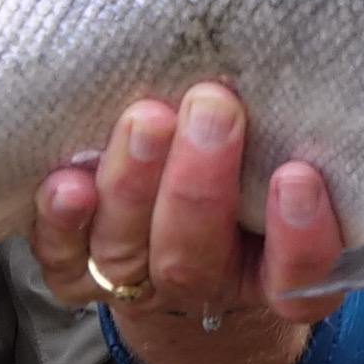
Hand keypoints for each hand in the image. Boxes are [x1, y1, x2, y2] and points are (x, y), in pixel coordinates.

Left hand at [33, 80, 342, 363]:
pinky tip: (68, 183)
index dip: (300, 238)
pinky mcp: (78, 273)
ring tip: (147, 118)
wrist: (181, 227)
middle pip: (194, 260)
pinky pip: (64, 260)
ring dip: (131, 185)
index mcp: (272, 276)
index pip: (297, 278)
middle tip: (214, 107)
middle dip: (197, 185)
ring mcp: (136, 284)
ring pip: (126, 254)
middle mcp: (204, 286)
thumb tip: (295, 77)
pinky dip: (62, 222)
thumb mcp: (281, 163)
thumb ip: (289, 138)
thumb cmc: (248, 174)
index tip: (297, 176)